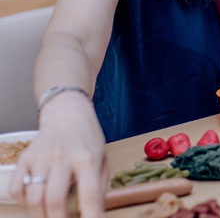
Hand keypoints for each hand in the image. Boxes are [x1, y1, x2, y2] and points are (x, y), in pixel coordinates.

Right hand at [10, 92, 107, 217]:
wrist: (67, 113)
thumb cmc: (88, 139)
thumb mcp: (103, 159)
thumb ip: (100, 186)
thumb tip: (95, 213)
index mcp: (87, 159)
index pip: (89, 195)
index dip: (91, 217)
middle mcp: (62, 158)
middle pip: (54, 201)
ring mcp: (40, 158)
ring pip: (33, 198)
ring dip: (40, 214)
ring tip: (50, 215)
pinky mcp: (24, 158)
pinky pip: (16, 189)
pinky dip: (23, 201)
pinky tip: (35, 200)